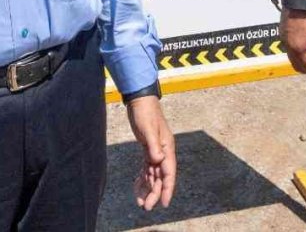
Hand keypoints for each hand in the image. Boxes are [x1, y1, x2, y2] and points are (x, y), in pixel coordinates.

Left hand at [126, 96, 175, 210]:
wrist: (139, 100)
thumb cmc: (145, 112)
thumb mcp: (148, 129)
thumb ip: (153, 145)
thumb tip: (158, 160)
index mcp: (167, 147)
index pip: (169, 172)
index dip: (167, 189)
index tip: (164, 203)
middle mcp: (163, 151)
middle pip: (161, 177)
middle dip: (155, 193)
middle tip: (146, 206)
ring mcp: (156, 151)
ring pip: (153, 175)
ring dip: (148, 188)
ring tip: (140, 201)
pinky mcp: (148, 149)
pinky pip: (146, 168)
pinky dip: (142, 178)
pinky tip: (137, 187)